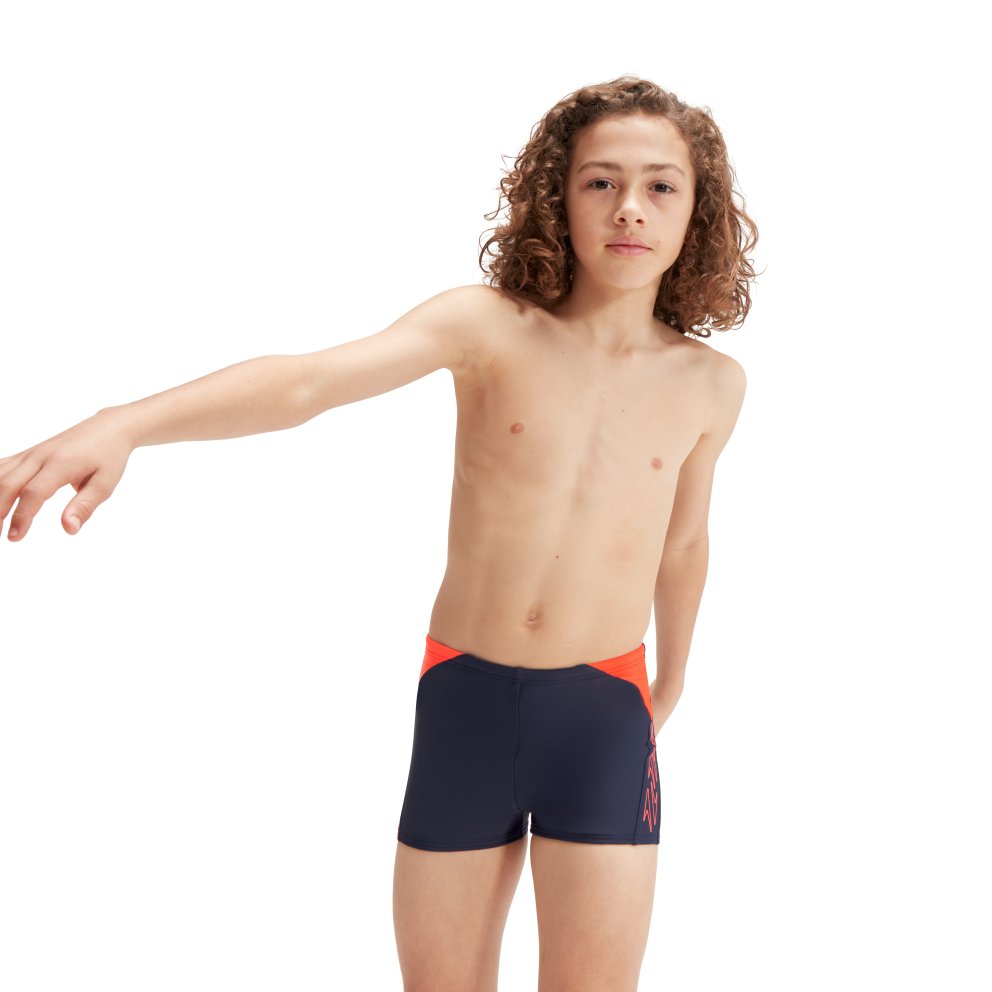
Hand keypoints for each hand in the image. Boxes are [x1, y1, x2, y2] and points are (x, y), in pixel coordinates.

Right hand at [1, 409, 133, 540]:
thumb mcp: (105, 484)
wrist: (108, 428)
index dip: (21, 516)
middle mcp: (40, 456)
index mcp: (61, 464)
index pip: (33, 492)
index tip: (15, 537)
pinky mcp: (27, 454)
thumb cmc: (108, 457)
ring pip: (0, 475)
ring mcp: (31, 453)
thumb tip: (69, 529)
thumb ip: (85, 506)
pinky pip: (2, 466)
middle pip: (8, 484)